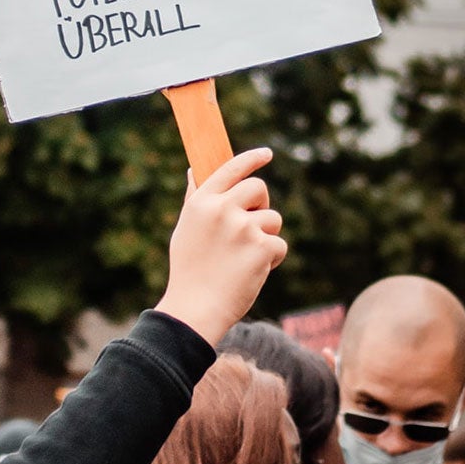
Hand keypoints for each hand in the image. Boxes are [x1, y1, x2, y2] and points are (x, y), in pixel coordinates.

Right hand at [154, 148, 287, 345]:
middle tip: (251, 227)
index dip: (252, 159)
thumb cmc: (189, 271)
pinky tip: (252, 273)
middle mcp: (222, 209)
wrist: (196, 309)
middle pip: (259, 189)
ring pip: (273, 219)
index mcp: (201, 202)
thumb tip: (193, 171)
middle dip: (261, 206)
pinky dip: (271, 259)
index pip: (231, 168)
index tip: (266, 154)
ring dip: (266, 237)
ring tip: (244, 259)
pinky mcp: (262, 247)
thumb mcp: (185, 230)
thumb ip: (195, 200)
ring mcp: (243, 228)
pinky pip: (279, 244)